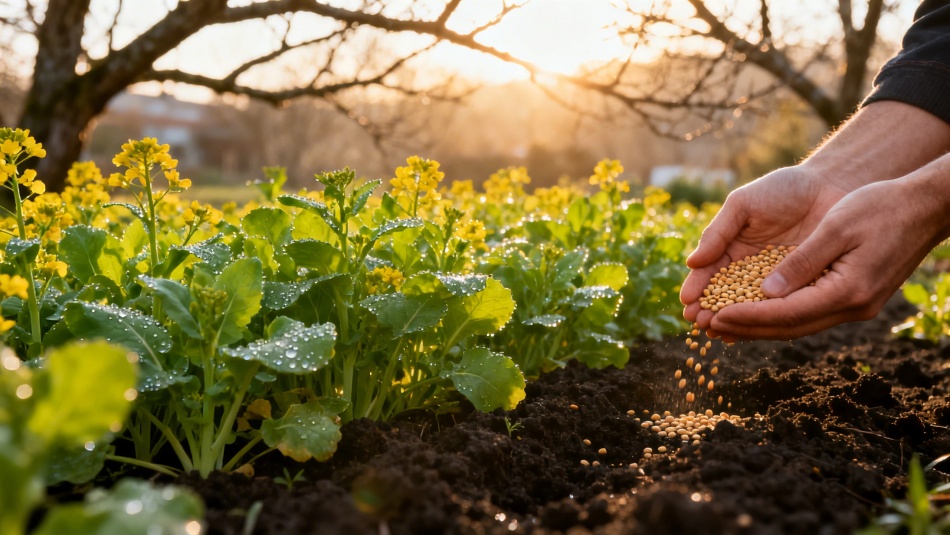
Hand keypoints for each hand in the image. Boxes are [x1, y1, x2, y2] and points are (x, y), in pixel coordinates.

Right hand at [680, 165, 847, 335]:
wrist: (831, 186)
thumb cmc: (782, 189)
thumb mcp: (743, 205)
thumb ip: (718, 232)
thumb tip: (692, 263)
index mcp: (732, 250)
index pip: (709, 273)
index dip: (697, 288)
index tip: (687, 303)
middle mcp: (751, 270)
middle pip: (726, 296)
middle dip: (711, 310)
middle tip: (701, 323)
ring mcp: (777, 282)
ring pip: (752, 307)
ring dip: (735, 321)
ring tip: (720, 332)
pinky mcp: (803, 289)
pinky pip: (784, 308)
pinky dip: (769, 321)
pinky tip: (755, 330)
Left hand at [692, 174, 948, 338]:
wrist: (925, 207)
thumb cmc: (881, 207)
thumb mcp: (836, 228)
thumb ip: (801, 263)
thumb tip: (767, 293)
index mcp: (848, 292)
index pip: (786, 314)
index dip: (747, 317)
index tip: (713, 317)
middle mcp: (852, 307)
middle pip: (789, 327)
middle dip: (746, 328)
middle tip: (707, 328)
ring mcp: (856, 307)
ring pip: (798, 325)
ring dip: (759, 326)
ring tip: (722, 326)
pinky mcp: (854, 299)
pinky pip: (808, 314)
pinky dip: (779, 315)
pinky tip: (755, 313)